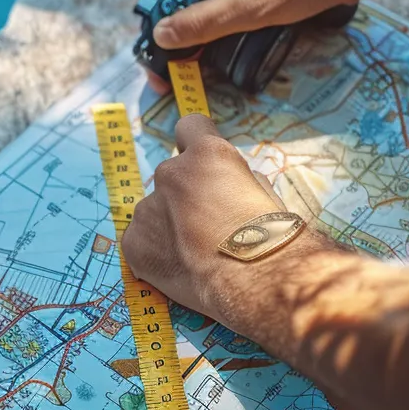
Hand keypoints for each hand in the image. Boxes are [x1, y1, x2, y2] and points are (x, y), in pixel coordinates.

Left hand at [122, 114, 336, 320]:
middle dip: (187, 196)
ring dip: (171, 225)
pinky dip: (156, 252)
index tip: (201, 162)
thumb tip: (222, 183)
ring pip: (156, 210)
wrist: (259, 282)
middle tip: (209, 227)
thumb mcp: (263, 191)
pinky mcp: (134, 241)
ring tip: (197, 254)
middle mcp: (171, 172)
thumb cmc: (274, 238)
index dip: (197, 143)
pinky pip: (142, 240)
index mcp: (207, 154)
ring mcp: (148, 207)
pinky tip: (181, 268)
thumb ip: (233, 178)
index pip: (190, 127)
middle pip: (173, 176)